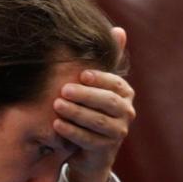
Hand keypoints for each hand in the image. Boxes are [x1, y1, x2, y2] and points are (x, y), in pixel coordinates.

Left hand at [53, 26, 135, 181]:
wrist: (88, 151)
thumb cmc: (90, 110)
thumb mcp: (96, 86)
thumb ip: (106, 60)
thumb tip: (119, 30)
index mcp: (125, 94)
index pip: (116, 83)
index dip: (100, 78)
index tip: (81, 73)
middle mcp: (126, 113)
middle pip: (108, 102)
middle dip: (85, 95)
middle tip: (64, 89)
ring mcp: (117, 133)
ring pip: (97, 121)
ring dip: (76, 112)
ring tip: (57, 105)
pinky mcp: (105, 150)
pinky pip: (88, 140)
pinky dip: (71, 131)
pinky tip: (56, 124)